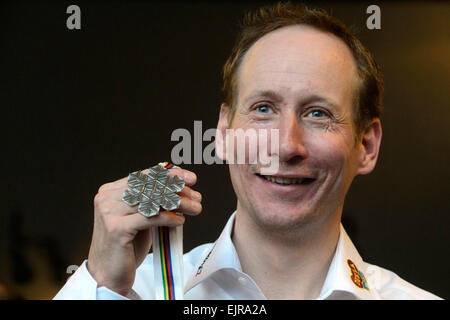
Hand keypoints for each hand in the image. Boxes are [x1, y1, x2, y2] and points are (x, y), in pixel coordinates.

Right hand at [87, 167, 201, 295]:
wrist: (108, 275)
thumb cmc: (127, 246)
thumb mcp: (140, 218)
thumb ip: (152, 201)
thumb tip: (180, 187)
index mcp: (111, 191)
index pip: (145, 175)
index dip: (170, 175)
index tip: (191, 179)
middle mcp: (107, 198)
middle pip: (150, 186)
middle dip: (178, 190)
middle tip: (197, 197)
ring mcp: (110, 212)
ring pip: (152, 201)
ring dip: (179, 204)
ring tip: (195, 208)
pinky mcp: (117, 228)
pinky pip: (150, 218)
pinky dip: (168, 218)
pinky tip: (180, 221)